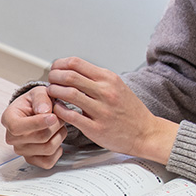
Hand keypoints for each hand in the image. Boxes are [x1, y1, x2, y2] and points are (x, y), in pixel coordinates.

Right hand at [1, 87, 67, 168]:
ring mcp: (21, 150)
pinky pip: (48, 162)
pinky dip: (58, 151)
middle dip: (56, 125)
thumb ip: (41, 98)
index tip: (53, 116)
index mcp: (8, 119)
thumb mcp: (39, 92)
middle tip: (60, 116)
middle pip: (40, 138)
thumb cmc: (36, 102)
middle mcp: (12, 138)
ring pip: (47, 149)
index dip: (38, 123)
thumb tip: (44, 111)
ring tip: (59, 125)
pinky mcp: (31, 160)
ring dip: (60, 135)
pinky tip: (56, 139)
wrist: (36, 112)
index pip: (18, 127)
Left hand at [47, 57, 178, 163]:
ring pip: (68, 94)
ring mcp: (101, 110)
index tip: (55, 70)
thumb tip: (73, 71)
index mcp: (109, 79)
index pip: (76, 63)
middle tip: (50, 81)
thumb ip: (96, 79)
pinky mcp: (96, 128)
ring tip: (51, 94)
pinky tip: (57, 110)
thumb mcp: (117, 86)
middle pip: (69, 76)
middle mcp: (105, 92)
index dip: (60, 65)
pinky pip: (70, 115)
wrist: (145, 133)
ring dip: (54, 92)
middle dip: (54, 77)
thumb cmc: (130, 111)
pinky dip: (59, 111)